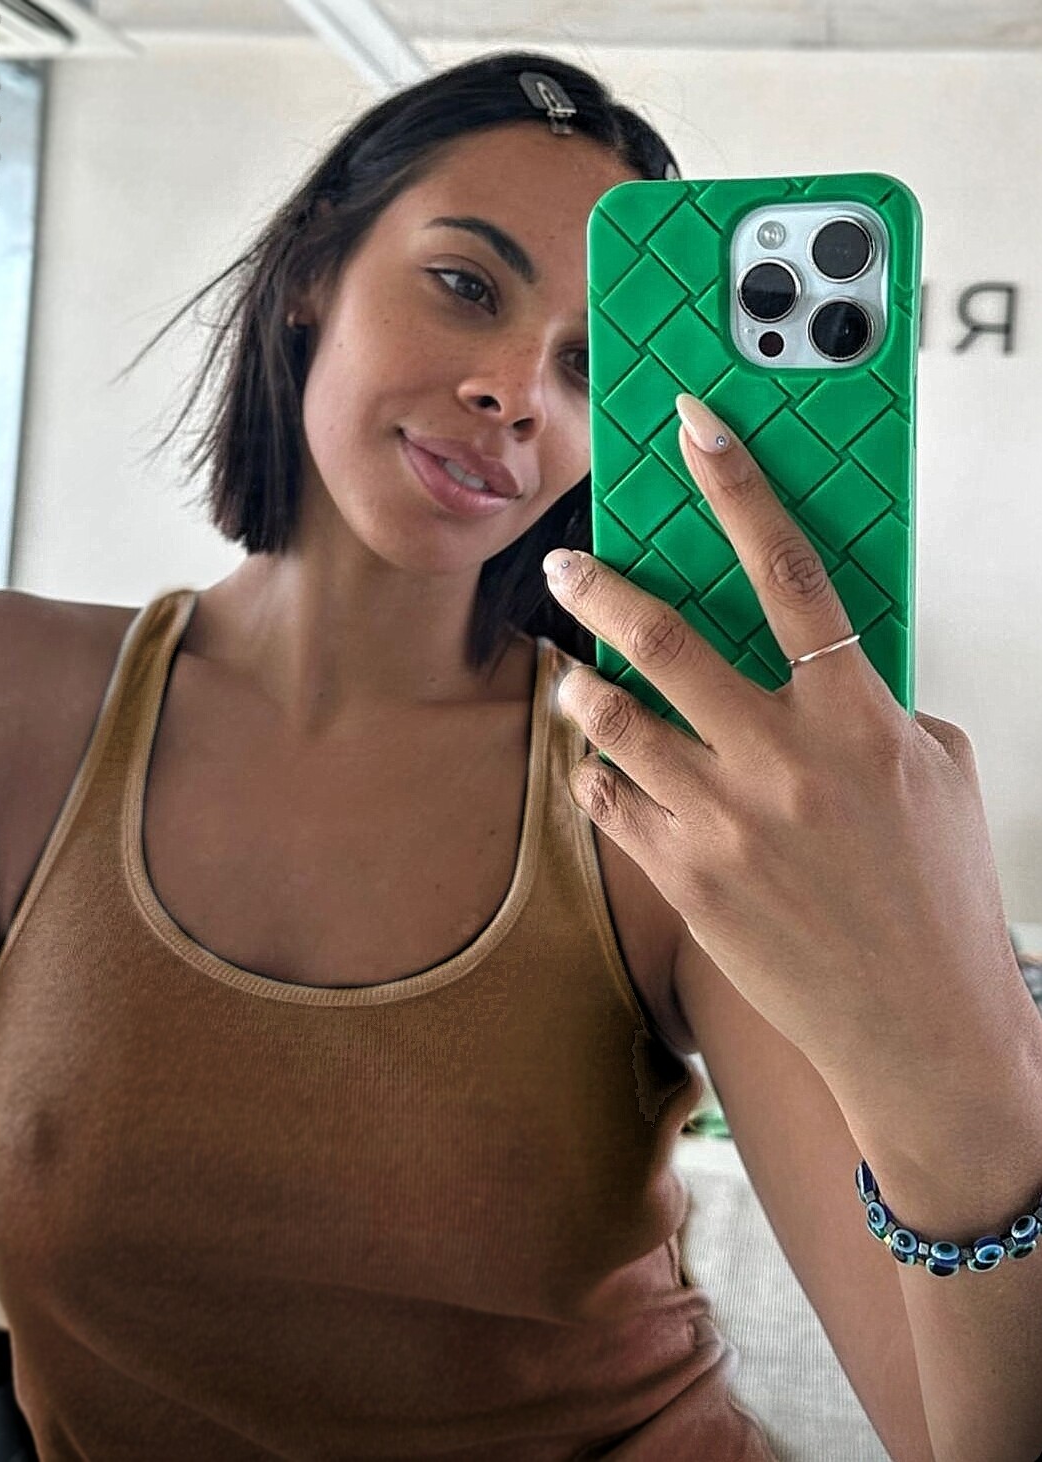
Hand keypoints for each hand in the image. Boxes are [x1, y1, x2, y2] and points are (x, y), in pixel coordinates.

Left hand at [542, 393, 1018, 1083]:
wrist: (922, 1027)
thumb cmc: (935, 896)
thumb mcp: (933, 773)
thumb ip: (869, 704)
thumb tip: (807, 656)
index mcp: (860, 718)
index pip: (789, 570)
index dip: (737, 485)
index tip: (694, 429)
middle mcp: (786, 762)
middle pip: (668, 636)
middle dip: (602, 584)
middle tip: (571, 563)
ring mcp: (728, 824)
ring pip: (615, 717)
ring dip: (585, 682)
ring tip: (579, 673)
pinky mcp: (689, 881)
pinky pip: (612, 797)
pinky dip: (601, 768)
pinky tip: (608, 762)